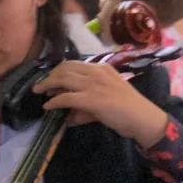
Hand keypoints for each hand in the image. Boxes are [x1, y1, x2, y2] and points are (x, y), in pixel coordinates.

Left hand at [33, 61, 167, 147]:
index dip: (58, 71)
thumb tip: (68, 116)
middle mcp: (97, 72)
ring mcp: (94, 85)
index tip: (51, 80)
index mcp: (102, 68)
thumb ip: (86, 104)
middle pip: (65, 68)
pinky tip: (47, 107)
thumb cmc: (127, 109)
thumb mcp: (106, 98)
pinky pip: (66, 97)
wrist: (142, 118)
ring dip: (48, 85)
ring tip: (40, 93)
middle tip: (41, 87)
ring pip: (63, 79)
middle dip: (50, 77)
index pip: (73, 64)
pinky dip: (54, 102)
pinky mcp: (92, 99)